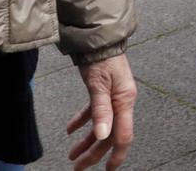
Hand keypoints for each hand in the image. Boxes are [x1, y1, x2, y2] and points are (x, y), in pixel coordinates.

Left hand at [67, 55, 136, 170]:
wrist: (98, 38)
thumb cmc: (101, 58)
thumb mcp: (99, 84)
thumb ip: (100, 110)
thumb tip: (103, 135)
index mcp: (125, 101)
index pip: (123, 136)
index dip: (116, 155)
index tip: (108, 170)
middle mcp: (121, 102)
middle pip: (109, 135)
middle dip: (93, 154)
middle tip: (78, 167)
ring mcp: (113, 98)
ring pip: (101, 126)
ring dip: (87, 142)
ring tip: (72, 155)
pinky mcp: (104, 92)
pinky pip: (94, 113)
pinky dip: (82, 122)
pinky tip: (70, 130)